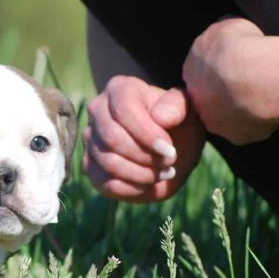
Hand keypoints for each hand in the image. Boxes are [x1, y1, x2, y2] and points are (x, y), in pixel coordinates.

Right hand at [83, 75, 205, 201]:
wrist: (170, 148)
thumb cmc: (178, 124)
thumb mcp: (188, 110)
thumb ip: (177, 106)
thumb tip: (159, 117)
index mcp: (120, 89)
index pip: (124, 110)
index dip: (147, 134)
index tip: (170, 150)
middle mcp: (97, 111)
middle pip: (112, 138)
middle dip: (145, 156)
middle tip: (170, 163)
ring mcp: (90, 140)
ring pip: (109, 162)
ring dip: (142, 174)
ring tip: (164, 173)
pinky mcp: (90, 166)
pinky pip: (106, 183)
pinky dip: (133, 188)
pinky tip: (150, 182)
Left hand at [182, 17, 278, 144]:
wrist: (262, 76)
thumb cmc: (243, 46)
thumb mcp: (226, 27)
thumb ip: (220, 38)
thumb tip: (226, 41)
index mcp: (191, 71)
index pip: (201, 74)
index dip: (219, 70)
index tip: (236, 65)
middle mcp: (197, 102)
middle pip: (212, 99)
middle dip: (228, 92)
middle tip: (251, 81)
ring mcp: (217, 123)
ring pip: (230, 116)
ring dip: (244, 107)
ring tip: (266, 92)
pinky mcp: (239, 137)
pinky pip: (252, 127)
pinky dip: (262, 119)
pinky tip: (275, 105)